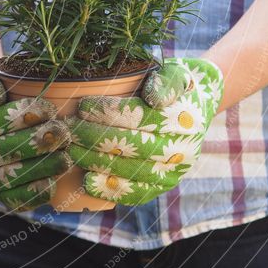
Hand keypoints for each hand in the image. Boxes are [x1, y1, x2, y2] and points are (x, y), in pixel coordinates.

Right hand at [0, 65, 70, 210]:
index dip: (23, 116)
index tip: (48, 109)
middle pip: (3, 150)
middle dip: (36, 142)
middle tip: (63, 133)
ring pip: (10, 176)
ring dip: (41, 167)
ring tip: (65, 157)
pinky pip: (15, 199)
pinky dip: (35, 192)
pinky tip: (53, 182)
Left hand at [66, 58, 223, 205]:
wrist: (198, 108)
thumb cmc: (177, 88)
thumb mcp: (176, 74)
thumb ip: (166, 81)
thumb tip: (154, 99)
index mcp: (185, 119)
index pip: (142, 117)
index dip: (111, 112)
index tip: (83, 106)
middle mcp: (183, 149)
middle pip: (133, 145)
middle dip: (96, 137)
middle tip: (69, 128)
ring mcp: (174, 171)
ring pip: (131, 170)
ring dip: (97, 161)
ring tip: (71, 149)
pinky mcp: (163, 185)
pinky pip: (137, 193)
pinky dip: (110, 189)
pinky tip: (87, 180)